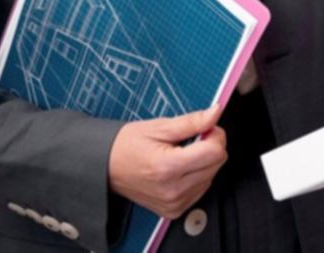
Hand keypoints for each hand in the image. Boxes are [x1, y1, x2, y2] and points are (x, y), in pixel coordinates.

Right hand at [107, 104, 227, 219]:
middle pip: (217, 163)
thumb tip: (215, 113)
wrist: (105, 168)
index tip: (204, 128)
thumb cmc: (127, 145)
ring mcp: (174, 203)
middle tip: (189, 140)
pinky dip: (196, 176)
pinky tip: (179, 169)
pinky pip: (201, 189)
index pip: (215, 152)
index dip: (214, 134)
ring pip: (211, 176)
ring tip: (179, 155)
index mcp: (168, 167)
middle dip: (209, 146)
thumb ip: (192, 121)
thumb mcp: (158, 126)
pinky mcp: (174, 210)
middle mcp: (173, 190)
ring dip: (203, 162)